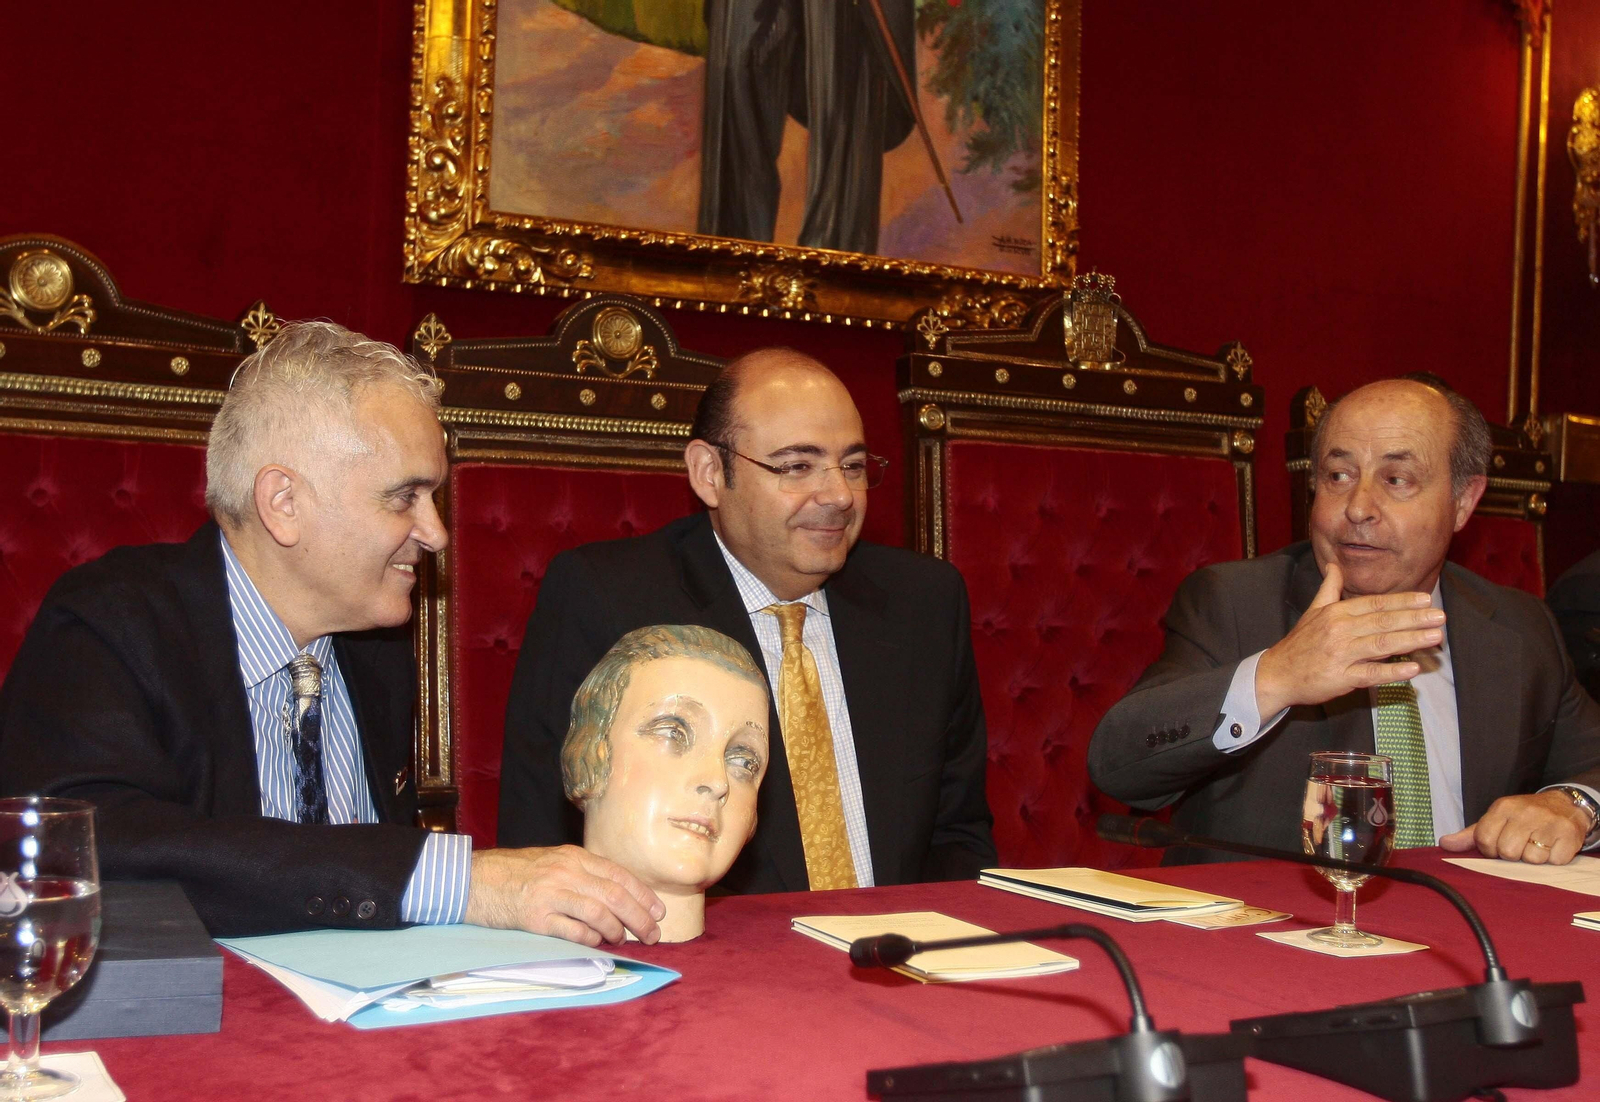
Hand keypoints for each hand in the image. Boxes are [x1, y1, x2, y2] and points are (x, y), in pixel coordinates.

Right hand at [465, 845, 664, 944]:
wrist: (472, 880)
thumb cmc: (514, 872)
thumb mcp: (552, 861)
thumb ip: (582, 873)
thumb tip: (617, 895)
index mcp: (573, 857)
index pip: (618, 874)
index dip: (643, 894)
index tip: (659, 911)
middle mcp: (565, 872)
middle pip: (615, 895)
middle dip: (640, 917)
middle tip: (653, 934)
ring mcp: (550, 895)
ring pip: (599, 913)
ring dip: (618, 931)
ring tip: (624, 940)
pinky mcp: (535, 918)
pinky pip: (572, 931)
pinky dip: (590, 939)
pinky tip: (596, 943)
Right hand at [1254, 562, 1445, 715]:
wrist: (1277, 674)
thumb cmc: (1299, 644)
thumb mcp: (1313, 611)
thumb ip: (1329, 588)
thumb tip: (1335, 565)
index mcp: (1336, 613)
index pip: (1374, 604)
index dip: (1401, 601)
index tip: (1425, 600)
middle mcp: (1339, 631)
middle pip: (1382, 622)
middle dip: (1414, 618)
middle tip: (1440, 616)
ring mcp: (1341, 655)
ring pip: (1380, 645)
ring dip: (1410, 640)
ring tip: (1435, 636)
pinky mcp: (1340, 678)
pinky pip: (1370, 675)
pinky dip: (1392, 672)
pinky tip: (1412, 669)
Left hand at [1439, 792, 1591, 865]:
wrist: (1565, 805)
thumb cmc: (1524, 817)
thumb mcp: (1496, 819)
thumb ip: (1470, 835)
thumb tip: (1444, 844)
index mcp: (1502, 807)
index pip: (1484, 840)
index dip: (1490, 850)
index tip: (1498, 846)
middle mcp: (1525, 812)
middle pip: (1508, 852)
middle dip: (1512, 855)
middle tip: (1521, 845)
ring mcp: (1548, 823)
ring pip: (1531, 859)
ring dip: (1534, 858)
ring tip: (1538, 845)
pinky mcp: (1569, 835)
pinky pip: (1554, 861)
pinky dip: (1553, 859)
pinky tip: (1553, 847)